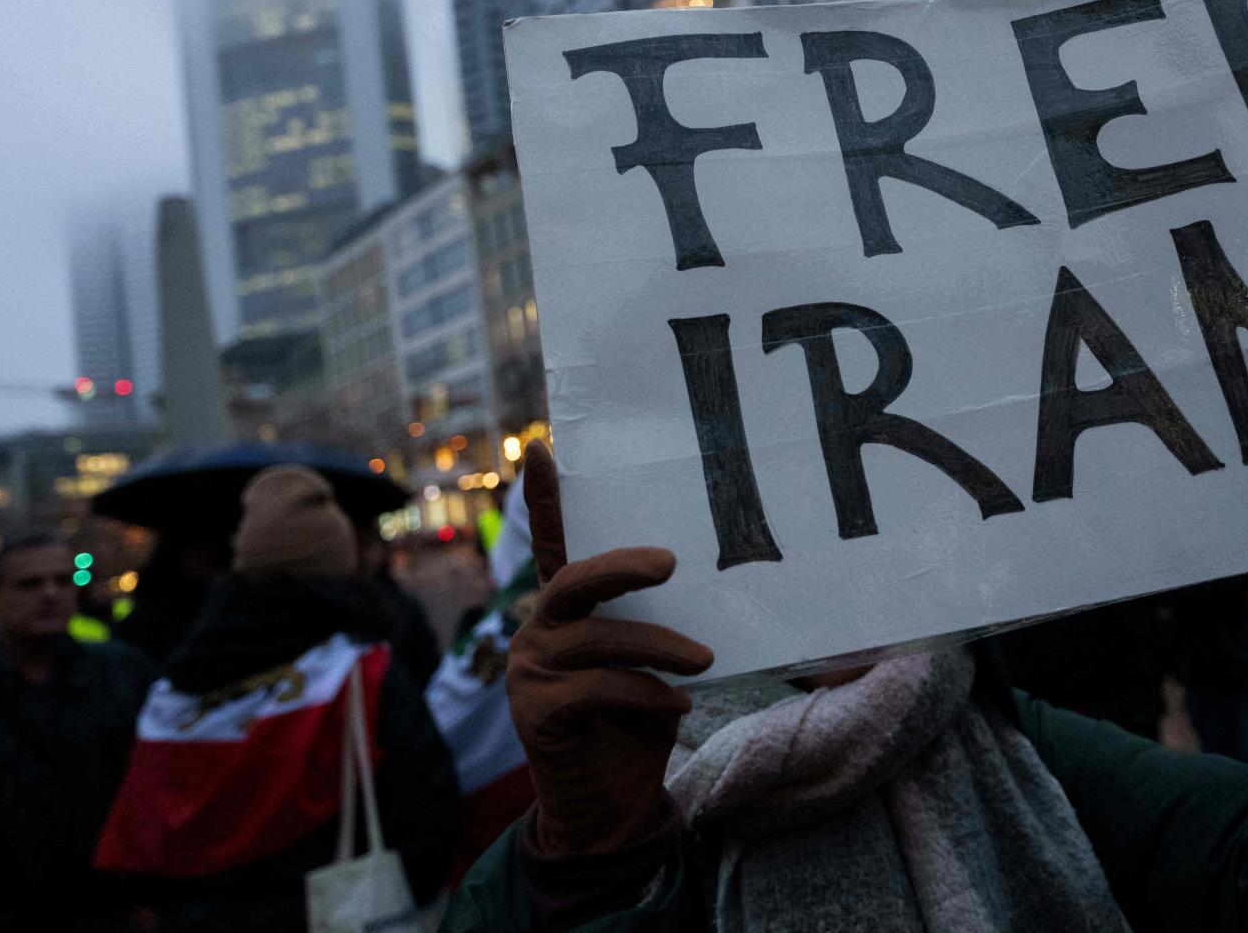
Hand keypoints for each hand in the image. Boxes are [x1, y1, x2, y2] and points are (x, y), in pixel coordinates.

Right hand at [506, 441, 713, 854]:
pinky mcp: (536, 711)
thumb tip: (716, 578)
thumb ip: (658, 620)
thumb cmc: (638, 719)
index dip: (544, 496)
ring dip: (659, 646)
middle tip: (671, 563)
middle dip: (621, 567)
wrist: (612, 803)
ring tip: (704, 660)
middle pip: (572, 579)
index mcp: (567, 606)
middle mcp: (540, 627)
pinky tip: (678, 704)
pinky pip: (598, 689)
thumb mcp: (652, 661)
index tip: (542, 445)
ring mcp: (532, 668)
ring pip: (598, 639)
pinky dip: (646, 692)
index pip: (552, 541)